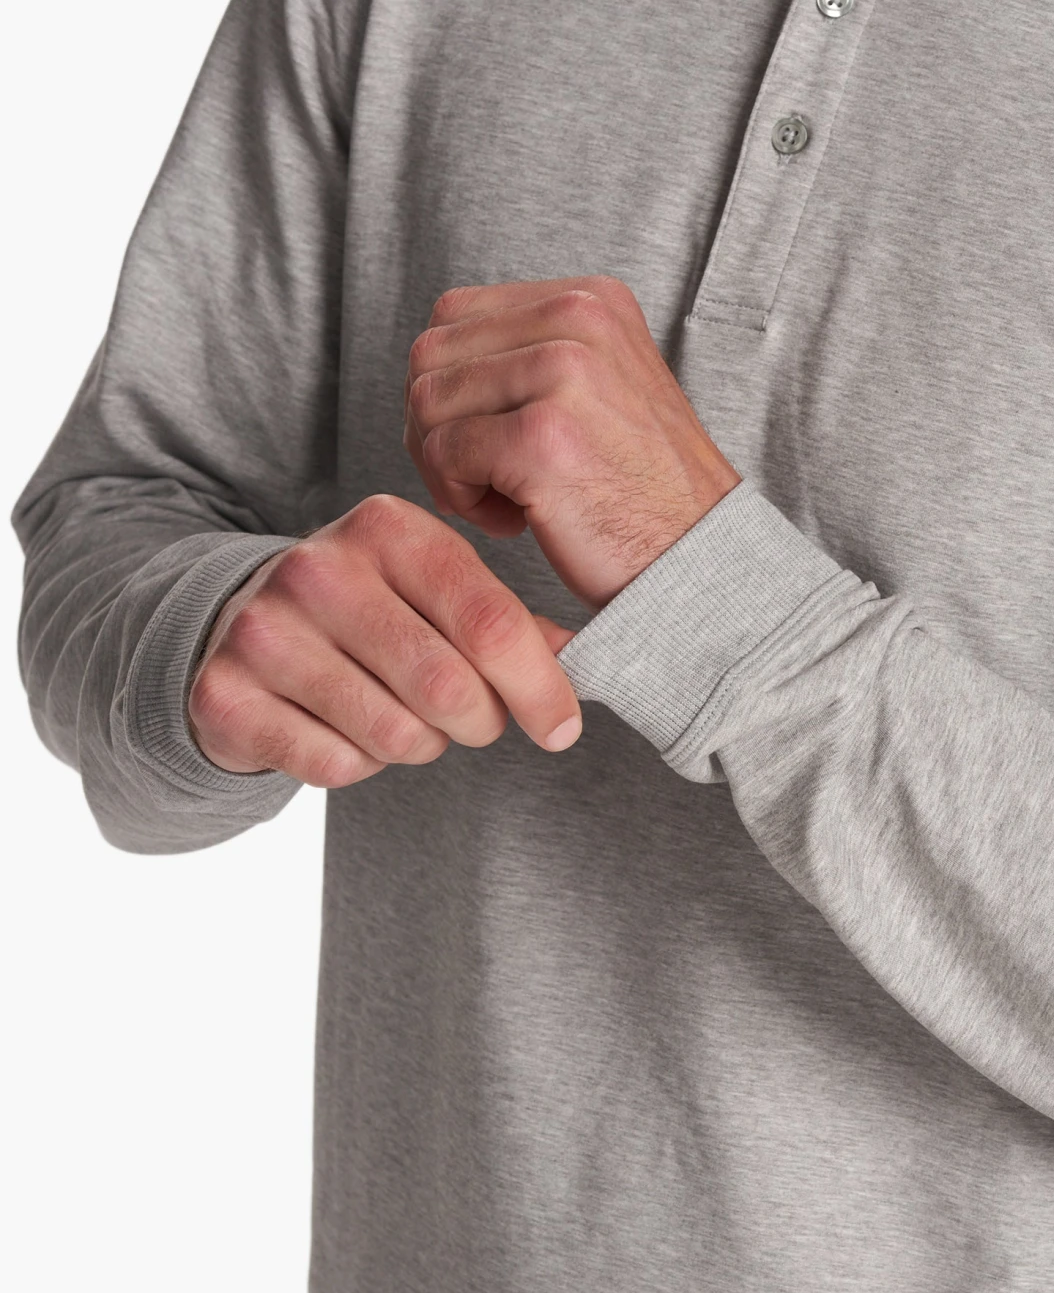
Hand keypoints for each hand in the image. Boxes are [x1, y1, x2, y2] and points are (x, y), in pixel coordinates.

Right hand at [188, 495, 581, 786]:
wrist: (236, 624)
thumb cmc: (368, 609)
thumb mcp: (434, 589)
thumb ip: (509, 621)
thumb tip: (589, 659)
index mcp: (388, 527)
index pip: (490, 620)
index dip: (539, 686)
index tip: (563, 728)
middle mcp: (320, 568)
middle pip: (448, 688)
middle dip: (480, 723)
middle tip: (473, 721)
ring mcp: (265, 629)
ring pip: (396, 733)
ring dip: (420, 745)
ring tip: (402, 714)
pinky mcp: (224, 692)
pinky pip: (335, 765)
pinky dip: (358, 763)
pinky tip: (342, 727)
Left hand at [404, 276, 740, 609]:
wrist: (701, 554)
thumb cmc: (638, 488)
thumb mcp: (599, 384)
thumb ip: (528, 352)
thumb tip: (424, 364)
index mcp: (590, 298)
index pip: (454, 316)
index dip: (450, 386)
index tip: (490, 439)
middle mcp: (578, 318)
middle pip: (430, 355)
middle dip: (436, 427)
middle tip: (487, 480)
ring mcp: (562, 371)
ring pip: (426, 402)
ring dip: (446, 466)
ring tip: (505, 500)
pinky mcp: (541, 434)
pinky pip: (442, 453)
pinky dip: (461, 500)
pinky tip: (515, 521)